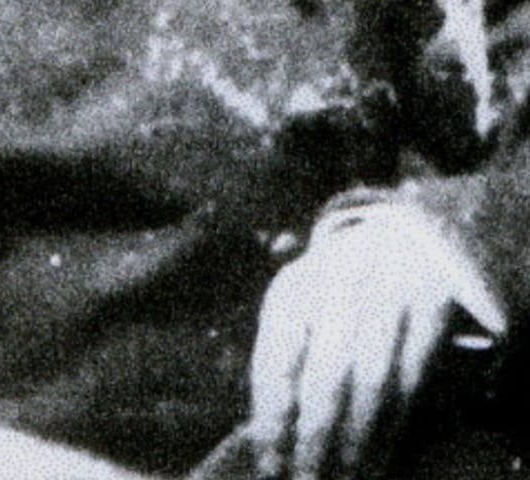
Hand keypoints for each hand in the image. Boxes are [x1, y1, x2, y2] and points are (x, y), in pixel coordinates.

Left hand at [247, 198, 504, 478]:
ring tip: (345, 479)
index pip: (276, 358)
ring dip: (358, 441)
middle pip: (326, 374)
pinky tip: (380, 459)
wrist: (398, 241)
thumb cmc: (333, 293)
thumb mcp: (297, 311)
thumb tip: (266, 438)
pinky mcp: (431, 306)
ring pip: (372, 381)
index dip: (273, 419)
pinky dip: (395, 426)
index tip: (271, 465)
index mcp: (292, 288)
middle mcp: (335, 283)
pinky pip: (412, 378)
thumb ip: (282, 363)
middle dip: (317, 438)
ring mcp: (387, 291)